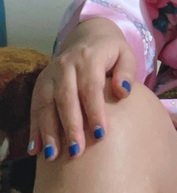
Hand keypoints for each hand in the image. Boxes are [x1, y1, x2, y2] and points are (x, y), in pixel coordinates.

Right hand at [28, 18, 136, 160]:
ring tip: (52, 155)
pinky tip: (35, 149)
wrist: (89, 37)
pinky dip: (34, 129)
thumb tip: (122, 91)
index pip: (91, 86)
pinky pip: (35, 107)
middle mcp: (66, 65)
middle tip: (77, 151)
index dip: (94, 110)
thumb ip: (127, 72)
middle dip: (70, 126)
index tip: (101, 134)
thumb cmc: (112, 54)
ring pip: (46, 104)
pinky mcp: (40, 84)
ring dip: (48, 131)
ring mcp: (50, 74)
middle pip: (66, 97)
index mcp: (89, 58)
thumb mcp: (126, 56)